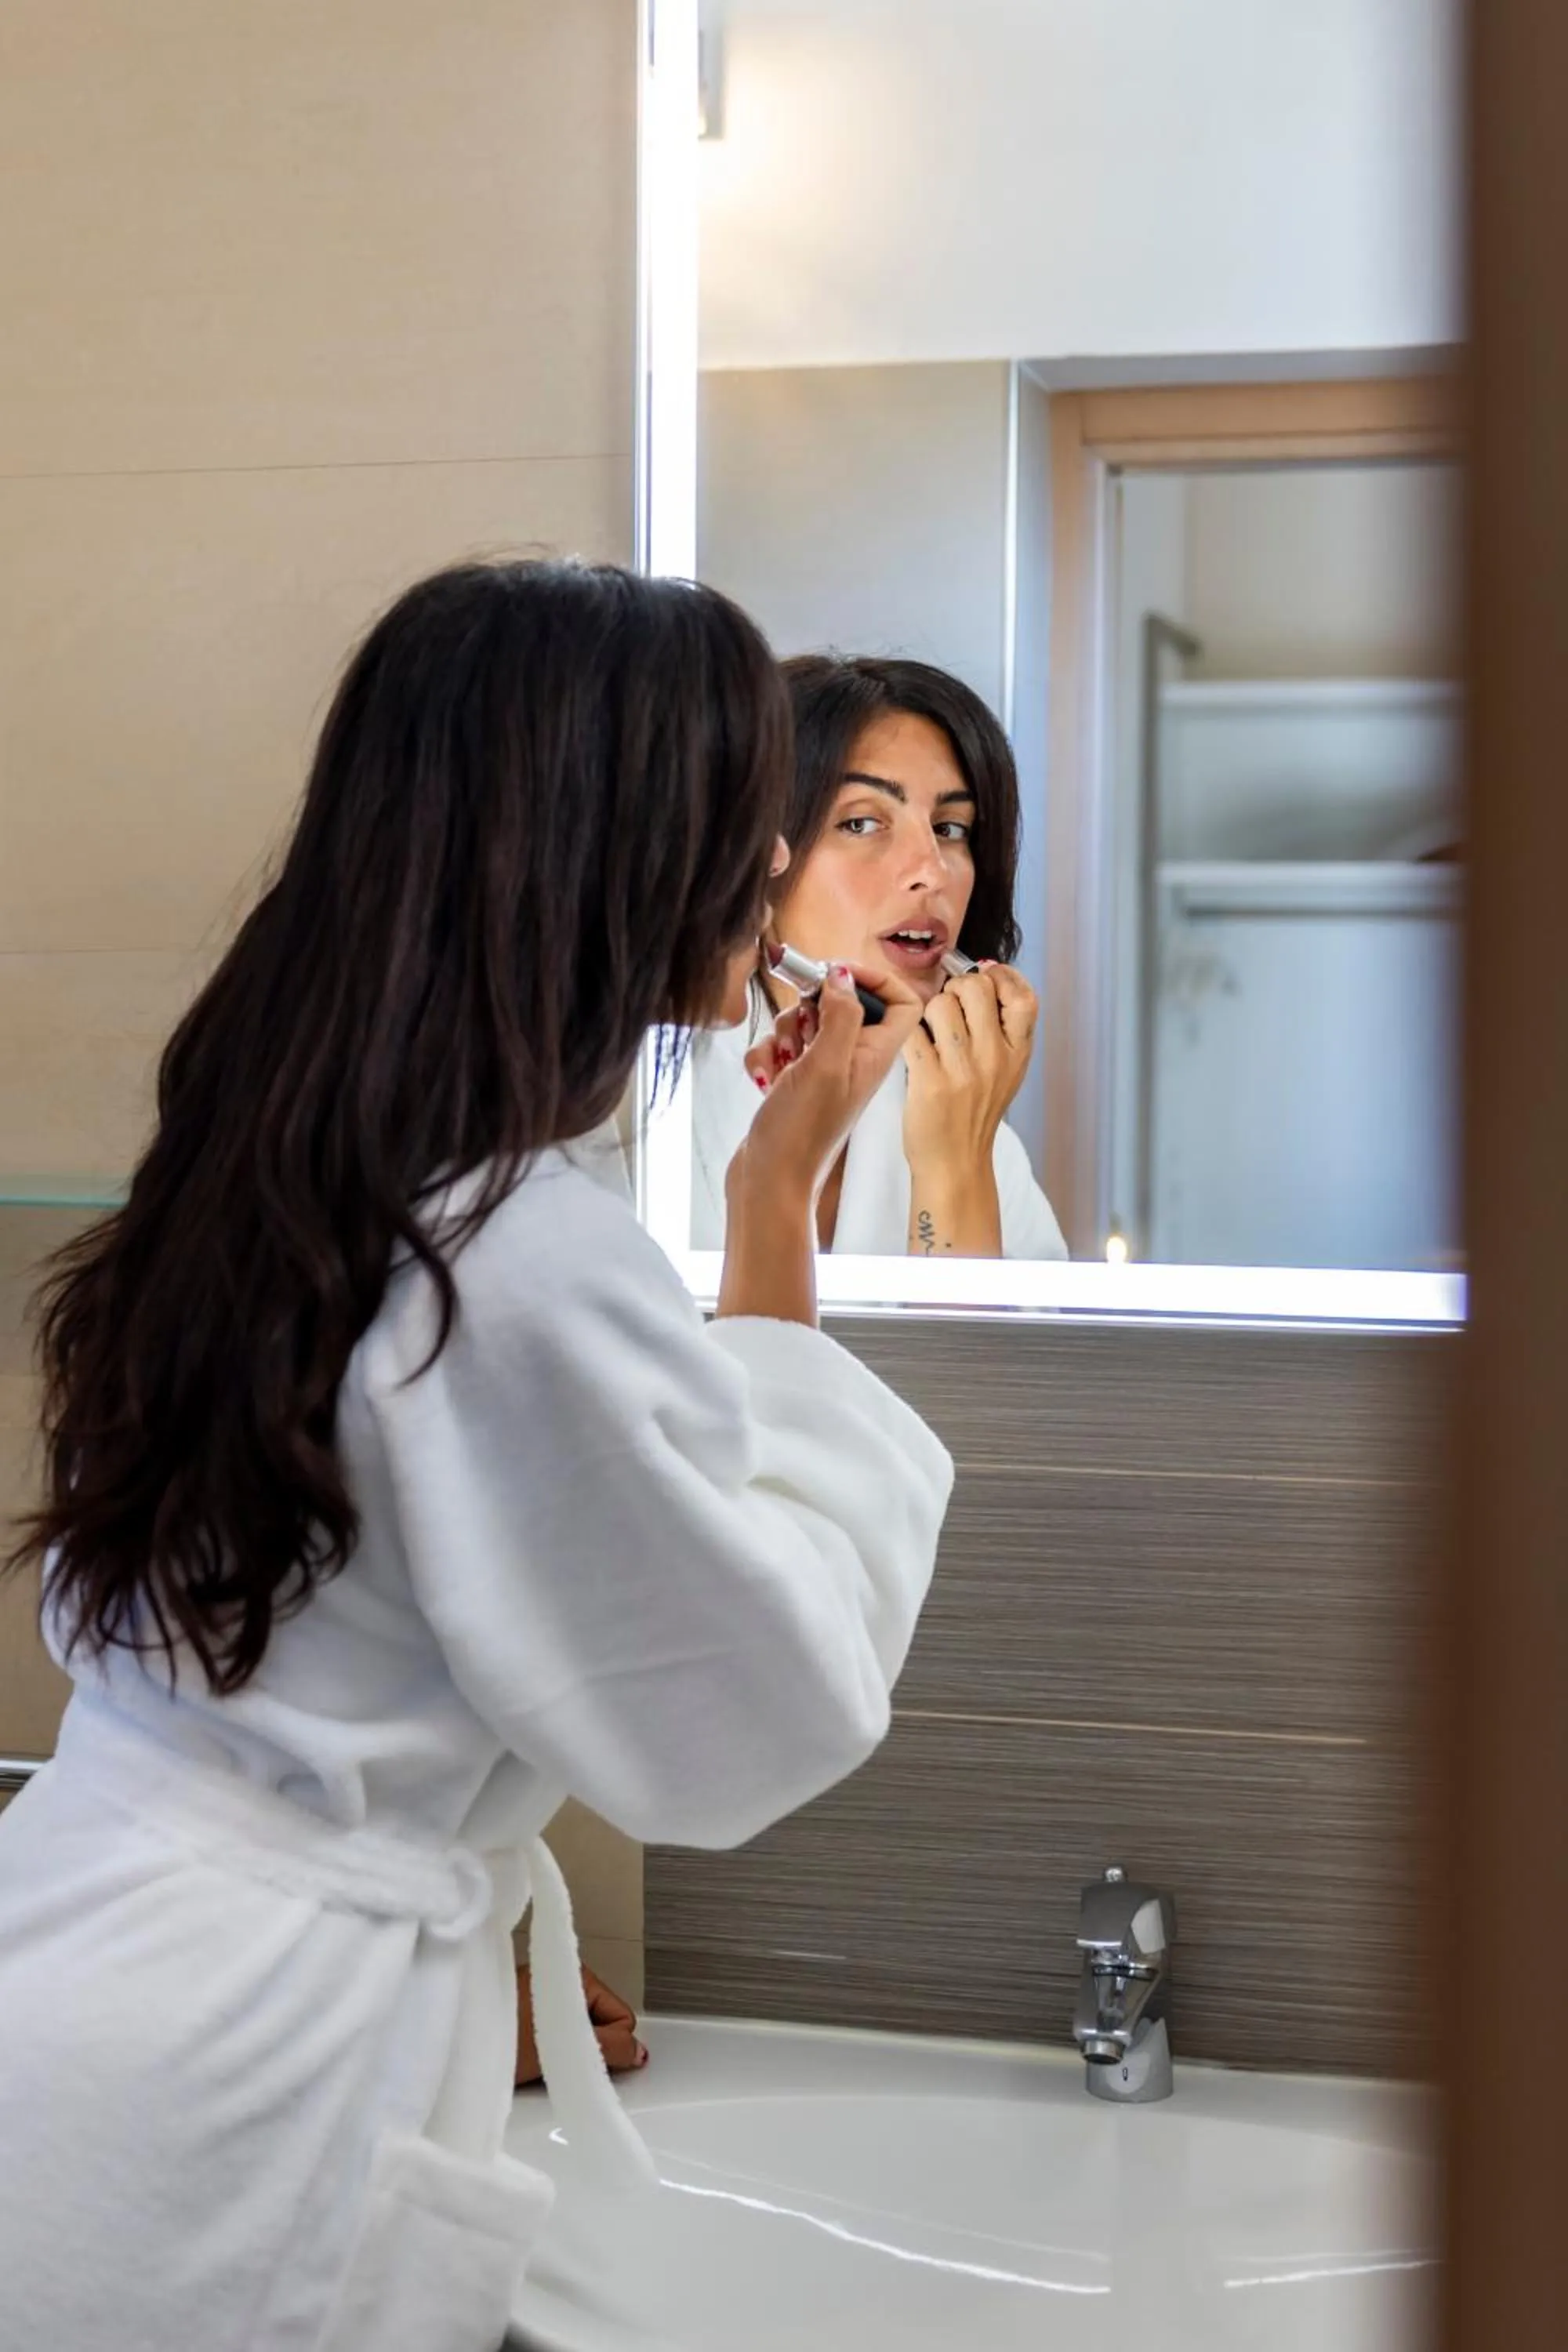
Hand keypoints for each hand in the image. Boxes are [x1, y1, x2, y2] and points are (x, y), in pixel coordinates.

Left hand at [515, 1964, 646, 2088]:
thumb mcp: (566, 2048)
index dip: (611, 2045)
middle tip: (561, 2062)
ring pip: (580, 2030)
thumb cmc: (511, 2043)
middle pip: (602, 2022)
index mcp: (578, 1975)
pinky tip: (532, 2058)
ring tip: (543, 2061)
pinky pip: (558, 2031)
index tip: (582, 2060)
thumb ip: (611, 2048)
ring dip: (569, 2049)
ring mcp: (542, 1993)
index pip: (622, 2016)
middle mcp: (562, 1978)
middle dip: (590, 2046)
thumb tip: (641, 2052)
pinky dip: (552, 2048)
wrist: (456, 2049)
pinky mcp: (524, 2010)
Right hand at [725, 961, 923, 1216]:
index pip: (903, 1000)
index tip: (838, 973)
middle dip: (811, 1004)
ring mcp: (824, 1070)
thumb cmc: (801, 1133)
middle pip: (843, 1003)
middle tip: (800, 1024)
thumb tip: (842, 975)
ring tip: (782, 1060)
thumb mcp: (825, 1064)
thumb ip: (840, 1014)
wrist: (769, 1180)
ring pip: (806, 1022)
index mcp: (875, 1054)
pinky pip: (782, 1047)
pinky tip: (766, 1077)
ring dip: (784, 1030)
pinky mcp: (795, 1081)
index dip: (875, 978)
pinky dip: (768, 1054)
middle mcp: (854, 1059)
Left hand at [902, 963, 1036, 1176]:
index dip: (1002, 976)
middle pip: (975, 987)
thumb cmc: (975, 1111)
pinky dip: (908, 1035)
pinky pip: (912, 1031)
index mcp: (1018, 1052)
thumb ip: (1001, 1025)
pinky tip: (914, 1050)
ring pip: (939, 1004)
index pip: (1023, 995)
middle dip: (956, 988)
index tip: (986, 976)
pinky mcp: (930, 1080)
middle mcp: (995, 1057)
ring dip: (928, 1013)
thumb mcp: (1006, 1069)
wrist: (956, 1161)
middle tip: (949, 1008)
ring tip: (930, 1035)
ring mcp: (963, 1069)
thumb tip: (986, 969)